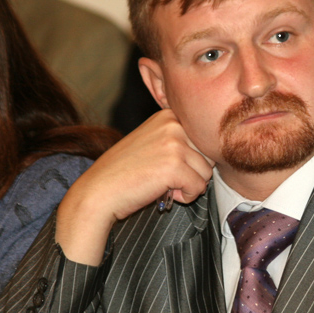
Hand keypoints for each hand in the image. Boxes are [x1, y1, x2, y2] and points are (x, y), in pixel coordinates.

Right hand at [56, 110, 213, 263]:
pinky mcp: (174, 166)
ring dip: (188, 185)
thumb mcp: (153, 141)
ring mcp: (174, 144)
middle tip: (164, 178)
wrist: (99, 190)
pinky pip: (198, 188)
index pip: (202, 140)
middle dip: (192, 172)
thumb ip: (179, 138)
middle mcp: (173, 125)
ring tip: (162, 184)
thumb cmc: (126, 172)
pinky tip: (163, 193)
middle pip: (207, 155)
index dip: (189, 160)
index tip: (167, 165)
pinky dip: (184, 197)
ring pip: (206, 173)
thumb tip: (215, 149)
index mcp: (168, 115)